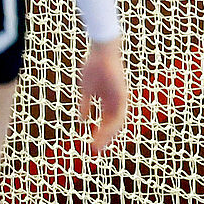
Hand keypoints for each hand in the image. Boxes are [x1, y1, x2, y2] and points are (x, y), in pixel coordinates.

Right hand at [79, 38, 127, 153]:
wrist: (102, 52)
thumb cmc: (94, 67)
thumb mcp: (87, 90)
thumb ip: (86, 104)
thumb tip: (82, 119)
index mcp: (110, 100)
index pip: (108, 121)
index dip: (102, 133)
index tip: (93, 145)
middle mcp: (117, 101)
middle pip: (113, 124)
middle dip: (104, 139)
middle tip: (95, 152)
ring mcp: (120, 98)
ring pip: (117, 123)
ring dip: (106, 136)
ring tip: (96, 148)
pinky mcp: (121, 95)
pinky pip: (117, 115)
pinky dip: (109, 126)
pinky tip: (100, 135)